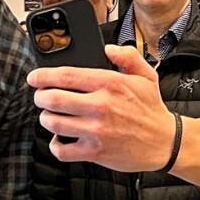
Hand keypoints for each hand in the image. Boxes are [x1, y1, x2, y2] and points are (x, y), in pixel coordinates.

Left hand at [29, 45, 176, 172]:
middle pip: (52, 99)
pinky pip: (62, 149)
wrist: (165, 142)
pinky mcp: (95, 152)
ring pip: (53, 123)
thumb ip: (127, 56)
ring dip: (46, 118)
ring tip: (51, 116)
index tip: (34, 78)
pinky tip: (60, 138)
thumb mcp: (146, 75)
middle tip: (41, 98)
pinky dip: (55, 144)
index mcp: (110, 83)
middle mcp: (101, 106)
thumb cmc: (152, 110)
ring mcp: (96, 130)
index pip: (65, 75)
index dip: (42, 76)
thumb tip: (108, 48)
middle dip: (40, 98)